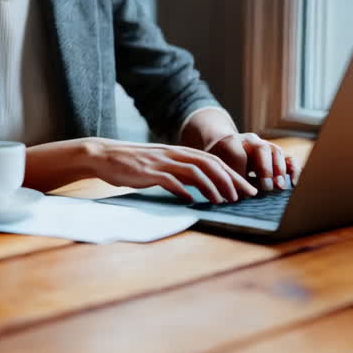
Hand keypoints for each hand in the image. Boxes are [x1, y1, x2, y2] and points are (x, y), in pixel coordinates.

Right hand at [82, 138, 257, 202]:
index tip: (247, 188)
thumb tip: (198, 189)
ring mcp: (161, 162)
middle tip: (245, 195)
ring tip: (223, 200)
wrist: (104, 156)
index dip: (232, 173)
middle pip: (210, 163)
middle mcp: (173, 154)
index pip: (213, 160)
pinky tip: (191, 201)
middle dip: (230, 180)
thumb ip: (179, 173)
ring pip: (194, 171)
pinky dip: (182, 190)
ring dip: (211, 186)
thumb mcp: (160, 165)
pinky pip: (169, 180)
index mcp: (178, 152)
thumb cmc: (132, 164)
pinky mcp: (147, 172)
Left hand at [205, 133, 295, 190]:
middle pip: (262, 149)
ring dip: (279, 170)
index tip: (240, 190)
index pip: (238, 155)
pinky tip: (293, 184)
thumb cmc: (220, 163)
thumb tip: (244, 196)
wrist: (225, 149)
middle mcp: (250, 141)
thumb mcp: (218, 169)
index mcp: (231, 143)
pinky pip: (288, 158)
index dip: (240, 173)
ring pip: (276, 152)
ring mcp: (265, 145)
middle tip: (265, 187)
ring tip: (279, 186)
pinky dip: (293, 170)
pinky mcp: (275, 155)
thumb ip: (228, 179)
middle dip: (265, 169)